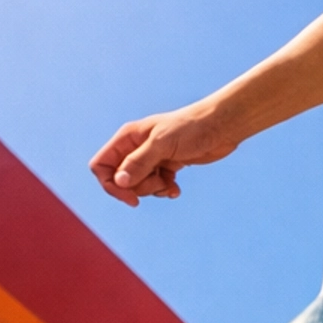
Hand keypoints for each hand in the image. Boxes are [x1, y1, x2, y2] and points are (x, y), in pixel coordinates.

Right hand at [89, 105, 233, 206]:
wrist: (221, 126)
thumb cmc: (192, 128)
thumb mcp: (162, 144)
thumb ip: (140, 162)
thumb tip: (120, 182)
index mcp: (127, 138)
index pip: (102, 166)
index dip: (111, 184)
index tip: (130, 196)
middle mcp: (136, 147)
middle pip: (121, 179)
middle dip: (138, 187)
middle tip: (158, 182)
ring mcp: (152, 157)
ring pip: (139, 184)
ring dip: (153, 189)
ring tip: (169, 184)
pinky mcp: (167, 165)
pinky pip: (157, 185)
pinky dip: (164, 189)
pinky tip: (175, 189)